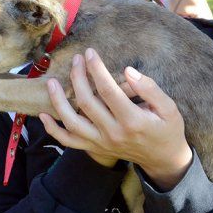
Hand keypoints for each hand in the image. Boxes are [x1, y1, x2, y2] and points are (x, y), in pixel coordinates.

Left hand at [38, 48, 191, 190]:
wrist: (163, 159)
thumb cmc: (167, 129)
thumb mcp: (169, 108)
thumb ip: (150, 89)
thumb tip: (128, 71)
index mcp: (132, 120)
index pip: (108, 90)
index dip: (96, 69)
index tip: (90, 53)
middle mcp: (113, 133)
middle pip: (86, 102)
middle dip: (78, 77)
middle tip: (77, 59)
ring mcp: (101, 143)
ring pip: (71, 123)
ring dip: (58, 101)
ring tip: (51, 82)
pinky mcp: (94, 148)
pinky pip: (68, 141)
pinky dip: (53, 130)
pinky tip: (43, 115)